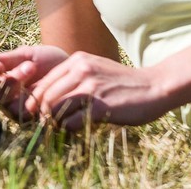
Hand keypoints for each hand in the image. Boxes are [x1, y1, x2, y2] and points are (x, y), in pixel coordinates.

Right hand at [0, 44, 69, 121]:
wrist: (70, 67)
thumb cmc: (45, 60)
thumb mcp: (25, 55)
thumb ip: (5, 59)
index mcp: (2, 85)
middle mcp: (9, 101)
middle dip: (10, 81)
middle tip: (27, 65)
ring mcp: (23, 113)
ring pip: (12, 108)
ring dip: (21, 89)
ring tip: (33, 68)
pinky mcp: (37, 121)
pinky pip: (30, 116)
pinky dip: (35, 101)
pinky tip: (44, 87)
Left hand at [27, 50, 173, 129]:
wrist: (154, 87)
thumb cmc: (123, 82)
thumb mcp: (96, 69)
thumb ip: (74, 77)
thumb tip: (48, 94)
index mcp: (78, 60)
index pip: (45, 81)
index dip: (36, 99)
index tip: (36, 112)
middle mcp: (81, 70)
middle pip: (46, 95)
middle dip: (42, 113)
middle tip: (46, 124)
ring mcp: (90, 88)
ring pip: (55, 108)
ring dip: (54, 122)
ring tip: (59, 127)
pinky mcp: (99, 106)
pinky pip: (71, 122)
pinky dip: (69, 128)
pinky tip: (76, 129)